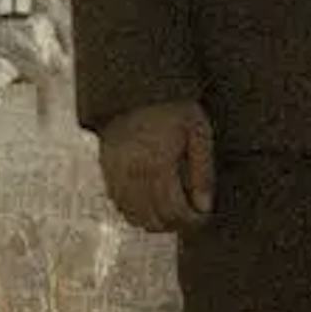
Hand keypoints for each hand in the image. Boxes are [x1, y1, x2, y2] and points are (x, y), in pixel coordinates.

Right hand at [96, 99, 216, 233]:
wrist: (135, 88)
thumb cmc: (172, 108)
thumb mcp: (198, 132)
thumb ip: (203, 172)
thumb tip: (204, 207)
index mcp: (158, 165)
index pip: (174, 212)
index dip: (192, 221)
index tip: (203, 216)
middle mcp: (133, 175)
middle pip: (154, 220)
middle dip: (176, 224)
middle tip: (190, 214)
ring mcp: (116, 175)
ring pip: (135, 217)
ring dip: (156, 220)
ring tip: (172, 208)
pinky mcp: (106, 171)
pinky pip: (120, 205)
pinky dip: (137, 211)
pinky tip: (151, 200)